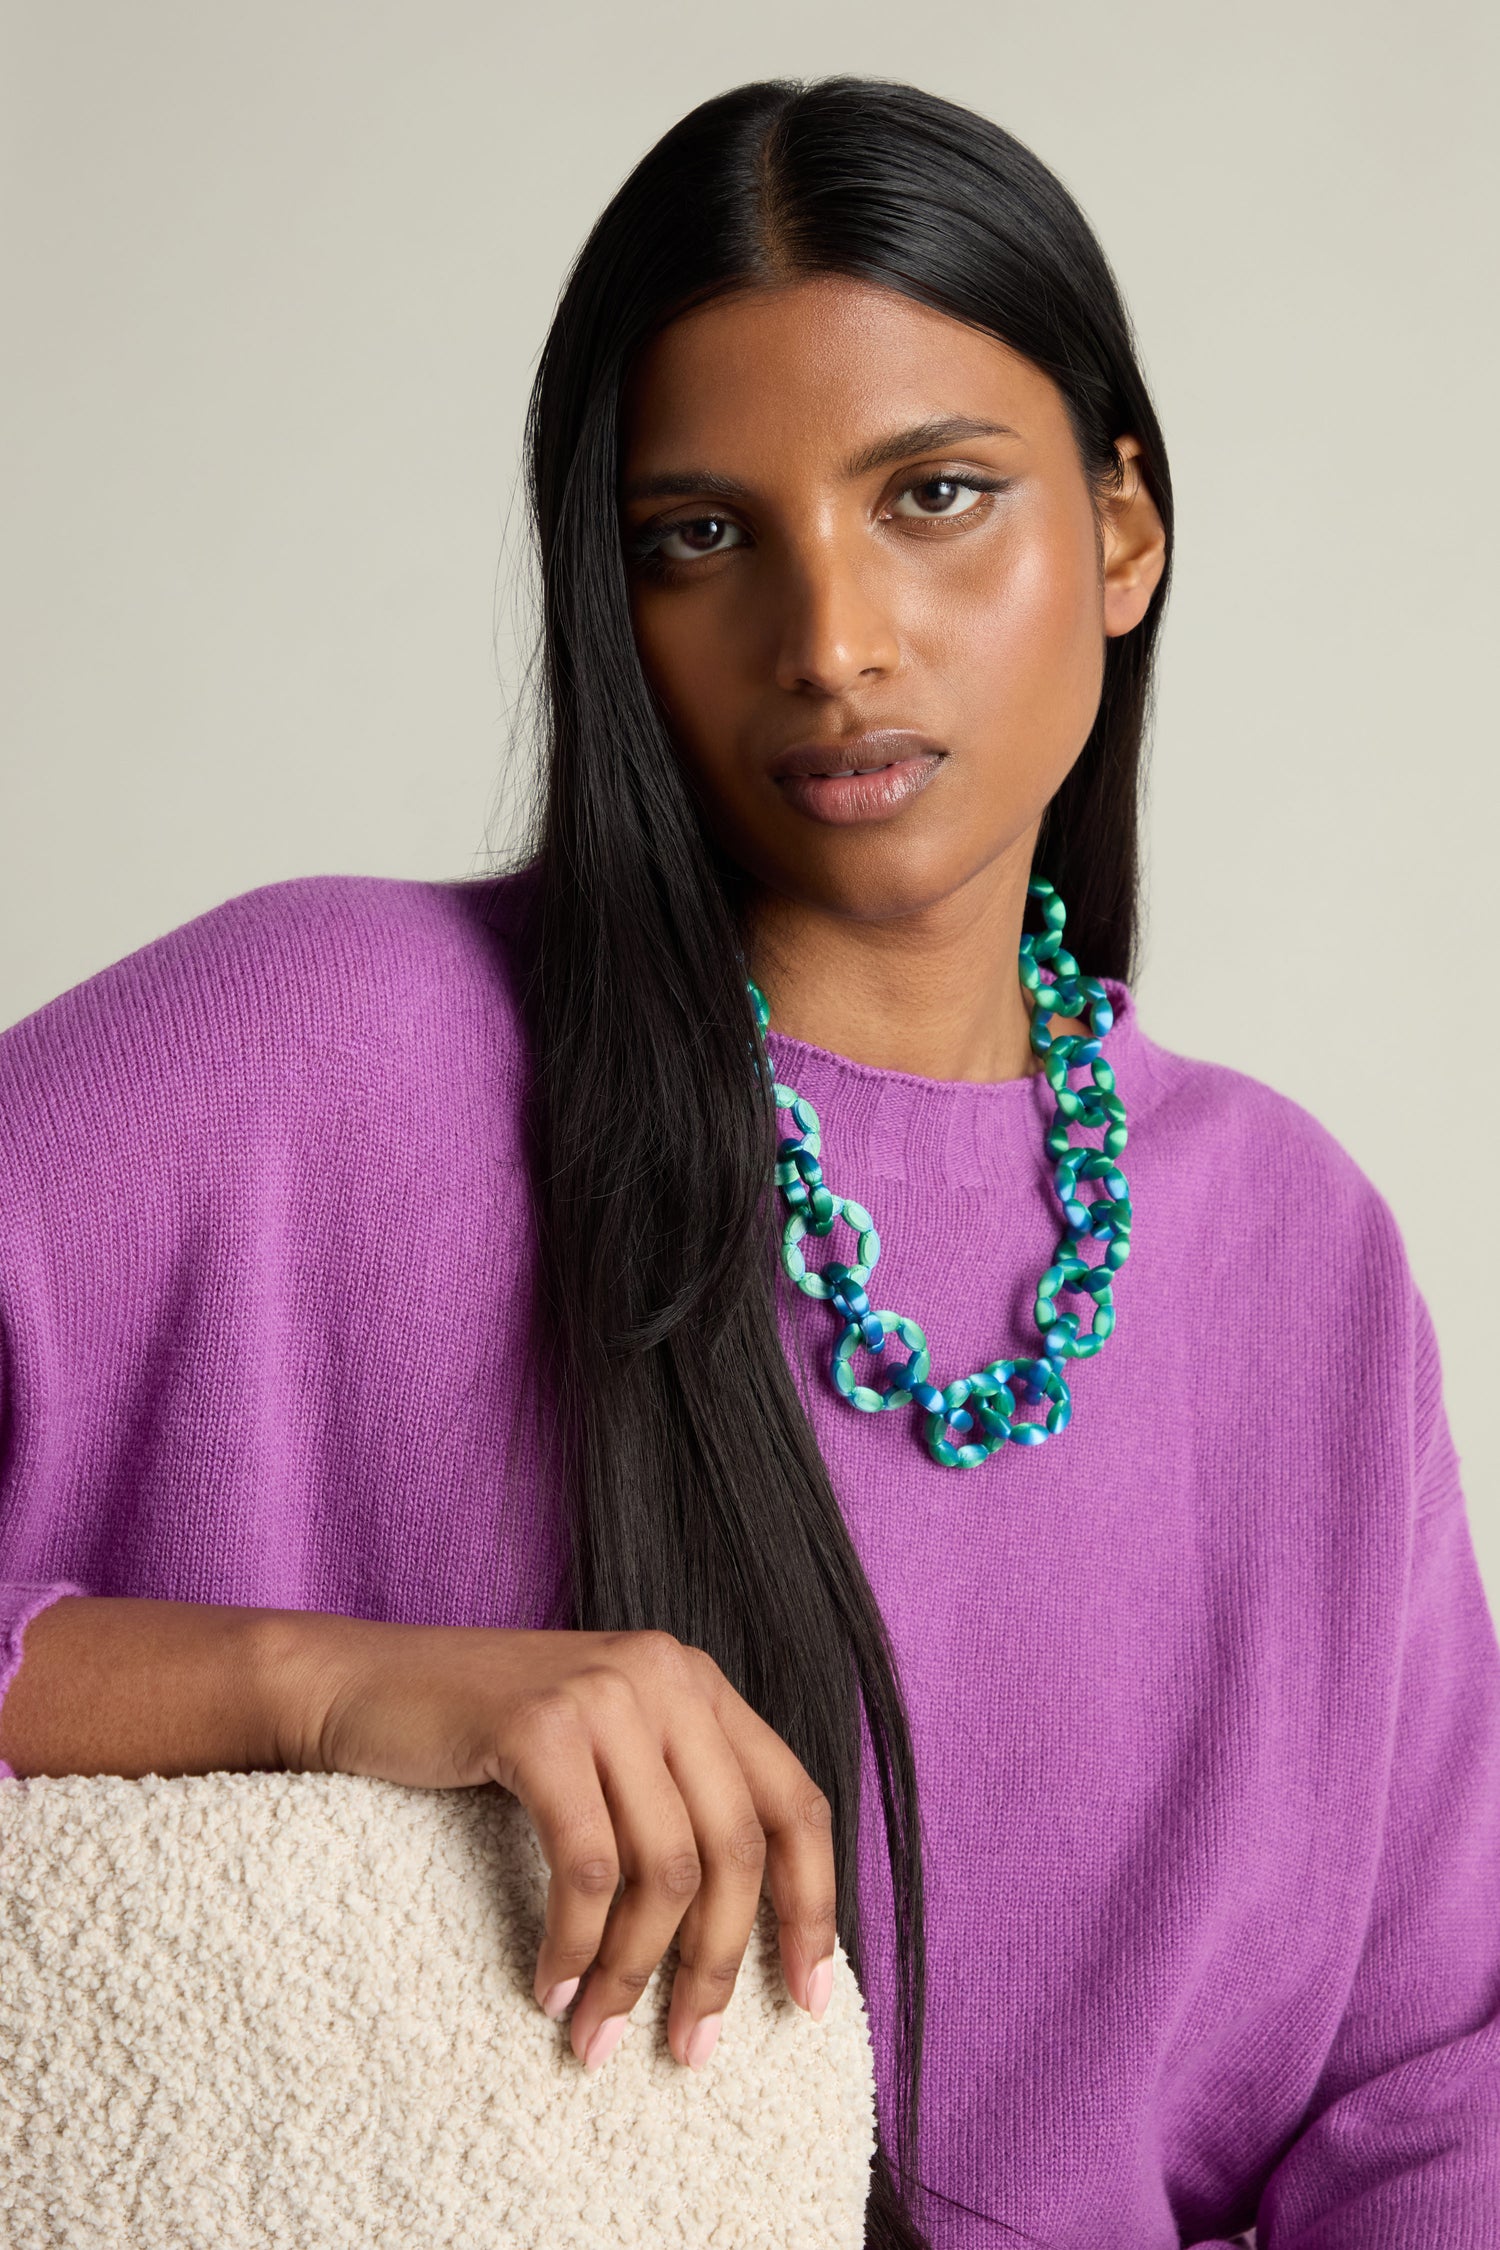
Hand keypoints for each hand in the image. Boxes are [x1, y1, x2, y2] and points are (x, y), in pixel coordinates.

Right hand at [277, 1618, 838, 2072]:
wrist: (360, 1686)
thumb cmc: (480, 1740)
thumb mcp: (603, 1752)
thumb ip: (670, 1802)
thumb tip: (743, 1936)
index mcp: (695, 1683)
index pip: (793, 1802)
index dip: (812, 1906)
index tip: (806, 2000)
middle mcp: (665, 1674)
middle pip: (734, 1847)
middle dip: (717, 1964)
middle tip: (687, 2050)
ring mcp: (603, 1692)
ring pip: (665, 1867)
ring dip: (635, 1972)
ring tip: (599, 2038)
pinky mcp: (539, 1725)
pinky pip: (587, 1866)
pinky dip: (575, 1945)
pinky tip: (550, 1991)